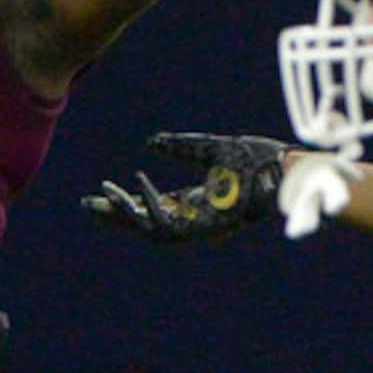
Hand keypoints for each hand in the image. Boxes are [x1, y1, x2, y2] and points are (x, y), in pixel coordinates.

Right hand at [80, 132, 290, 242]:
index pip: (152, 207)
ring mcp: (203, 224)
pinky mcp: (210, 226)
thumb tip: (151, 142)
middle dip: (116, 216)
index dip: (125, 203)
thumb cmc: (257, 159)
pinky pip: (171, 224)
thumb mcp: (211, 148)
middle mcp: (196, 216)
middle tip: (87, 206)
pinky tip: (136, 188)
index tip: (99, 194)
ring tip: (103, 198)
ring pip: (153, 229)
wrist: (285, 167)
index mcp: (196, 201)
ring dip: (126, 215)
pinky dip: (151, 207)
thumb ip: (181, 148)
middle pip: (146, 222)